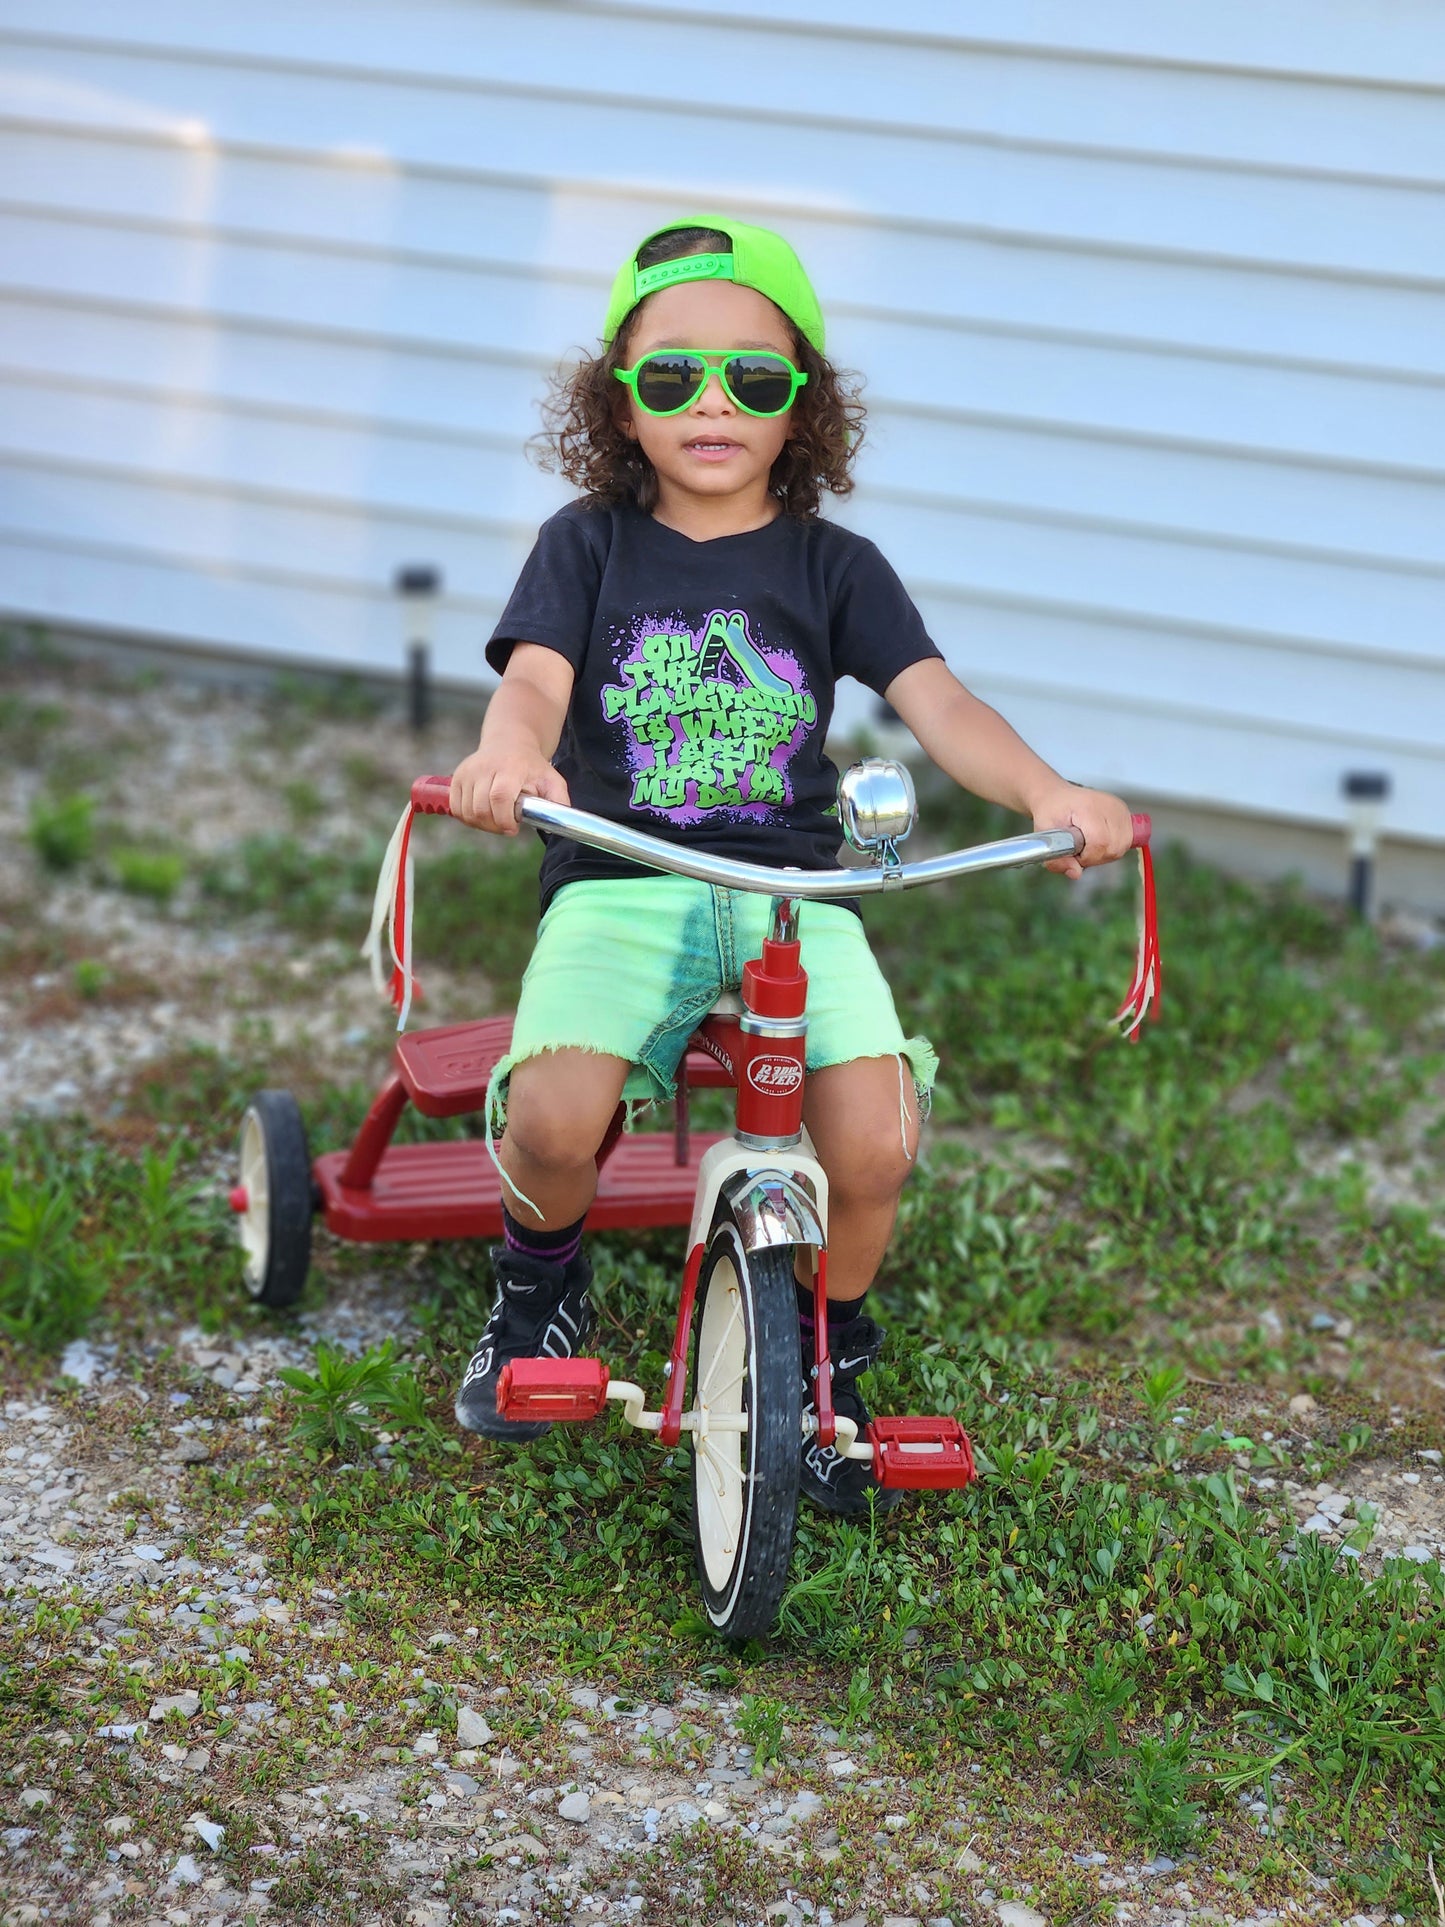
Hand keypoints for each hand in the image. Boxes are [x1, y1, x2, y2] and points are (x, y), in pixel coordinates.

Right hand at [449, 746, 570, 834]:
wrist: (509, 742)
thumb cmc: (532, 766)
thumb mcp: (551, 779)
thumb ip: (558, 801)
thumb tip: (556, 825)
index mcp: (510, 768)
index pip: (499, 797)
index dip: (504, 819)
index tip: (513, 829)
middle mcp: (484, 767)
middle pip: (481, 809)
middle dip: (494, 826)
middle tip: (507, 826)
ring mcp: (467, 772)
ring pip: (467, 812)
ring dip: (482, 824)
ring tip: (497, 818)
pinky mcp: (456, 777)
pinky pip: (457, 808)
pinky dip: (468, 818)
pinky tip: (483, 814)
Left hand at [1031, 783, 1133, 879]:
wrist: (1057, 796)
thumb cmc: (1050, 810)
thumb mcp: (1044, 833)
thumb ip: (1056, 857)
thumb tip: (1075, 873)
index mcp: (1089, 807)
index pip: (1101, 842)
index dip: (1088, 856)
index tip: (1074, 853)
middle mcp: (1110, 806)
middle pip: (1114, 848)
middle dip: (1095, 857)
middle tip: (1079, 849)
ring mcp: (1120, 809)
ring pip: (1121, 847)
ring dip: (1103, 853)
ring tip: (1087, 844)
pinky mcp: (1125, 814)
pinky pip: (1125, 842)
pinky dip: (1112, 847)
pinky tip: (1098, 840)